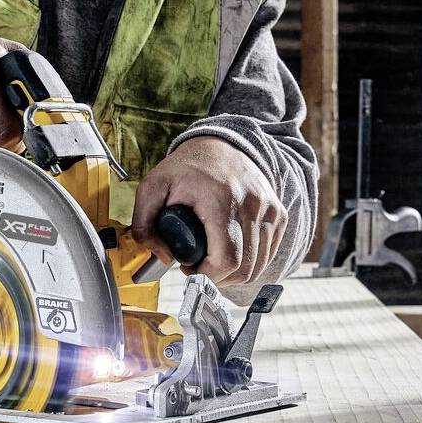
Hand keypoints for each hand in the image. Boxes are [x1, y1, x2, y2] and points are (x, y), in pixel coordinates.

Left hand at [132, 136, 287, 286]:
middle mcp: (252, 205)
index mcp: (221, 200)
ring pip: (259, 264)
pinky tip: (230, 250)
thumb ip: (143, 223)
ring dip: (235, 272)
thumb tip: (162, 257)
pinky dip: (250, 261)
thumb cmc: (187, 167)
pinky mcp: (278, 214)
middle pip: (245, 268)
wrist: (220, 145)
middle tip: (198, 266)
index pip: (226, 260)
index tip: (188, 267)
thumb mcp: (153, 187)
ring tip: (212, 258)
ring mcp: (269, 210)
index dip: (206, 275)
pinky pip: (268, 253)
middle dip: (218, 278)